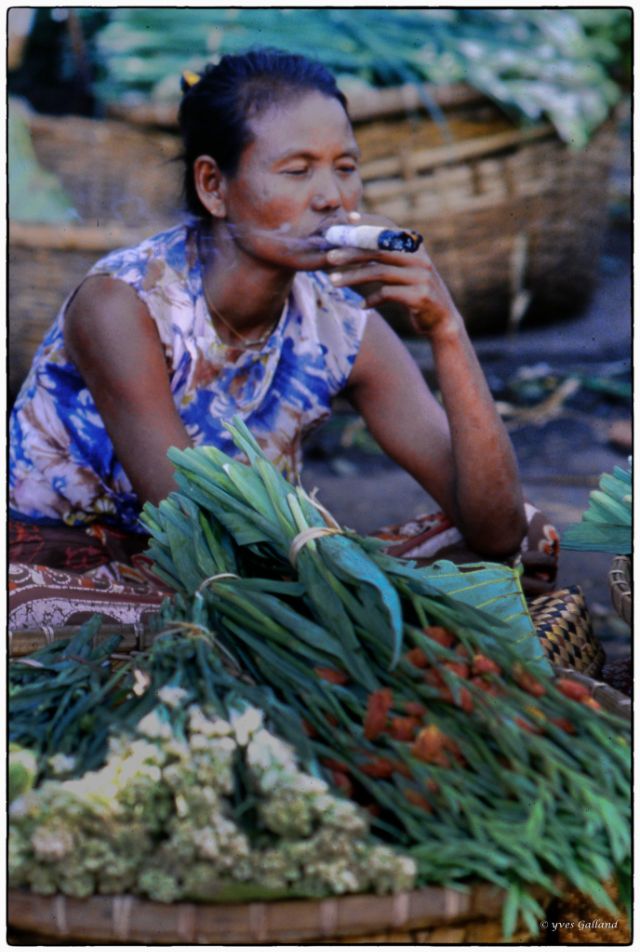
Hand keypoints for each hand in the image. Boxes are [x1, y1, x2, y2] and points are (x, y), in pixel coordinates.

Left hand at [325, 212, 462, 338]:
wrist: (441, 321)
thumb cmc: (415, 293)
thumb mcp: (404, 270)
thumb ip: (386, 256)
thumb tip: (354, 244)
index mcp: (414, 247)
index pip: (388, 228)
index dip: (367, 222)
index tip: (346, 220)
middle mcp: (419, 258)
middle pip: (379, 249)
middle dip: (352, 252)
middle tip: (329, 257)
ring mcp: (420, 277)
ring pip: (380, 272)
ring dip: (353, 277)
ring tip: (333, 282)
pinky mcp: (420, 297)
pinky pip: (388, 294)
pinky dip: (372, 299)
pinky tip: (361, 306)